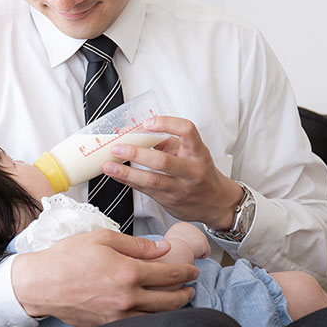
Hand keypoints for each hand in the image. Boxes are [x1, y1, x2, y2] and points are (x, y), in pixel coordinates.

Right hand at [11, 229, 197, 326]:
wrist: (41, 284)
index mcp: (128, 272)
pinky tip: (153, 311)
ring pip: (157, 317)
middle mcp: (127, 298)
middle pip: (169, 300)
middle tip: (190, 286)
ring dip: (172, 309)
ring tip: (178, 300)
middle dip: (185, 293)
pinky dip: (152, 319)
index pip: (168, 275)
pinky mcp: (108, 326)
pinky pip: (138, 325)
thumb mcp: (102, 238)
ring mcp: (118, 316)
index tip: (192, 269)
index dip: (185, 272)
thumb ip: (136, 244)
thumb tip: (162, 248)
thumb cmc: (67, 257)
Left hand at [104, 116, 243, 228]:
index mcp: (198, 152)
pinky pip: (146, 190)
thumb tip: (140, 131)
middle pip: (163, 161)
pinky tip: (116, 175)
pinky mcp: (170, 201)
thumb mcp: (192, 152)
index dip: (167, 124)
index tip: (148, 122)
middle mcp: (192, 171)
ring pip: (152, 180)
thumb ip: (168, 141)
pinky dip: (128, 181)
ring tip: (108, 165)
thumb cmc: (201, 172)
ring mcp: (181, 188)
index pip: (187, 131)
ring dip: (126, 173)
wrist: (217, 203)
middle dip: (137, 154)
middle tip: (117, 147)